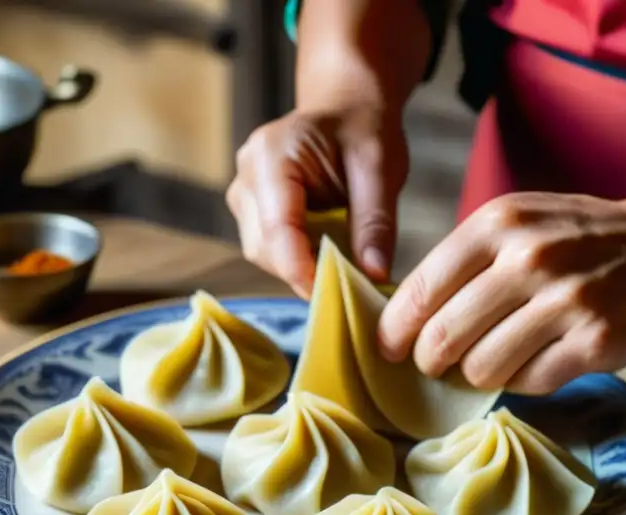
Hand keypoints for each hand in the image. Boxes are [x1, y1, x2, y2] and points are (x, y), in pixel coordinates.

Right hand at [226, 106, 408, 297]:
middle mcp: (246, 175)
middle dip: (305, 271)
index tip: (333, 294)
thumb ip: (376, 221)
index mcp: (272, 155)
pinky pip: (270, 250)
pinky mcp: (251, 212)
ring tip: (343, 264)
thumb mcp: (381, 168)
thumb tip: (375, 275)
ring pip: (264, 254)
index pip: (277, 226)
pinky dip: (299, 260)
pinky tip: (328, 254)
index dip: (301, 267)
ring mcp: (244, 195)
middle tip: (352, 284)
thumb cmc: (362, 129)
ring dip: (302, 267)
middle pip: (264, 248)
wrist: (345, 109)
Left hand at [378, 192, 625, 393]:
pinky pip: (529, 383)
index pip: (420, 289)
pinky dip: (525, 381)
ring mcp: (563, 302)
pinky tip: (540, 362)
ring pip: (482, 369)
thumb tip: (410, 316)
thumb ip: (468, 259)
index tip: (391, 349)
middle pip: (442, 338)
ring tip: (501, 358)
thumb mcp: (523, 221)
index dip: (396, 329)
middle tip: (441, 365)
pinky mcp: (593, 343)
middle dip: (433, 361)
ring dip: (482, 374)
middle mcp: (526, 259)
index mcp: (498, 223)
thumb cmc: (589, 238)